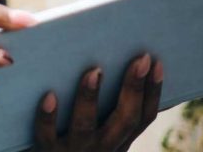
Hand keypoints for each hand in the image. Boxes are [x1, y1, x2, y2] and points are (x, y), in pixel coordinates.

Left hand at [33, 54, 163, 151]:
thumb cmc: (73, 143)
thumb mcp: (101, 134)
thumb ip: (111, 111)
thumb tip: (124, 70)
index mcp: (118, 142)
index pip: (143, 117)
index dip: (153, 92)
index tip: (156, 62)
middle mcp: (102, 148)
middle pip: (124, 120)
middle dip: (134, 90)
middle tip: (141, 59)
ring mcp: (75, 150)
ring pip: (85, 126)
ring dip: (90, 98)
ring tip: (94, 72)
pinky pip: (46, 136)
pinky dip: (48, 117)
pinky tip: (49, 95)